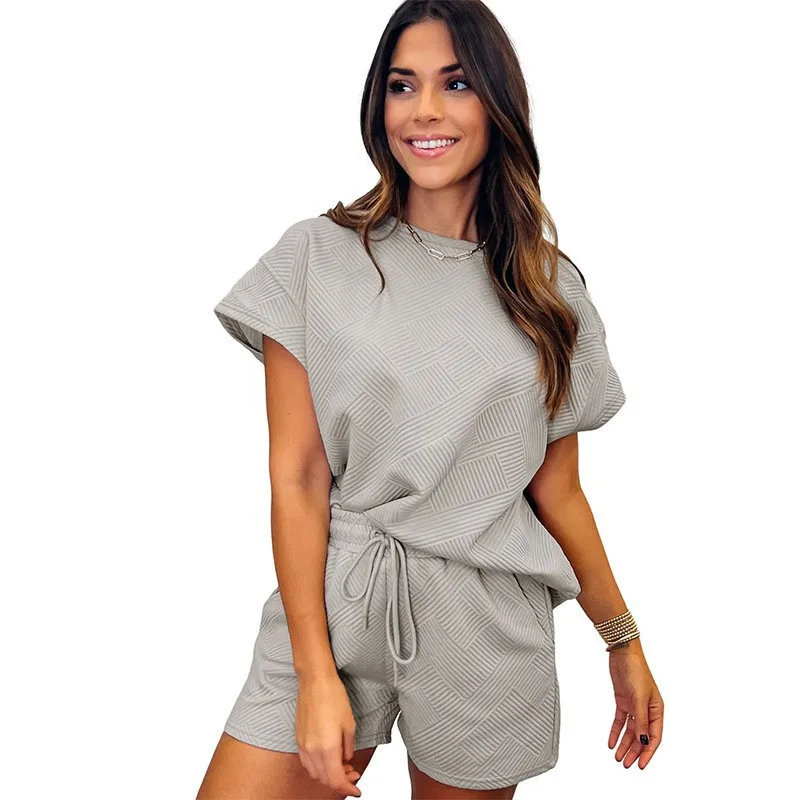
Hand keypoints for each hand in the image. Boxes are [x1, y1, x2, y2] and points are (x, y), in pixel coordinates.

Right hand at [295, 672, 362, 796]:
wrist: (315, 681)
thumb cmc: (333, 696)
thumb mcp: (349, 724)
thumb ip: (348, 747)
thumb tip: (346, 759)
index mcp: (327, 748)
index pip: (336, 780)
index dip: (348, 789)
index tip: (356, 790)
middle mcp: (312, 750)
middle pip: (324, 779)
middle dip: (340, 781)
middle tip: (352, 773)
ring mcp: (303, 745)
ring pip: (314, 773)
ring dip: (328, 774)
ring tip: (341, 764)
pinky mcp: (298, 739)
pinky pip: (307, 762)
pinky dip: (318, 766)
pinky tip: (327, 758)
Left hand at [607, 639, 663, 768]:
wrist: (623, 653)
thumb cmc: (636, 670)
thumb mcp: (639, 698)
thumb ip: (640, 720)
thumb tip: (643, 740)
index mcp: (657, 709)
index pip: (654, 737)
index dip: (648, 752)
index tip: (640, 765)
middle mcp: (647, 709)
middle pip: (641, 736)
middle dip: (634, 751)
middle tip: (626, 764)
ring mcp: (634, 706)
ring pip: (630, 731)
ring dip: (624, 744)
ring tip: (617, 757)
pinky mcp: (623, 701)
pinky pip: (620, 721)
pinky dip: (615, 732)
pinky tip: (611, 742)